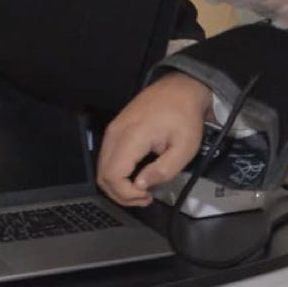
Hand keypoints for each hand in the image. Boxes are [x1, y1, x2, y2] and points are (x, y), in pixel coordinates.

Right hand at [97, 72, 212, 205]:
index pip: (112, 175)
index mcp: (132, 136)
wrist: (181, 88)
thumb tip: (141, 185)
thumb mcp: (185, 148)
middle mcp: (116, 133)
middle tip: (144, 198)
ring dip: (118, 186)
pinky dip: (117, 173)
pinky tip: (136, 176)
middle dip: (121, 194)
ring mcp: (113, 130)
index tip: (146, 196)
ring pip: (102, 169)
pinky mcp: (115, 130)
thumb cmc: (185, 116)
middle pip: (103, 175)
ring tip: (142, 190)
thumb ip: (164, 170)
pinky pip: (107, 158)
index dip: (126, 194)